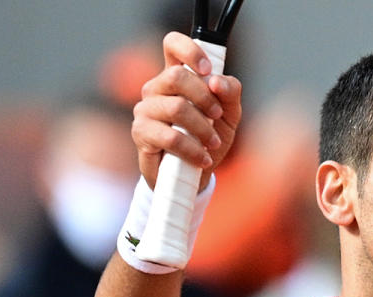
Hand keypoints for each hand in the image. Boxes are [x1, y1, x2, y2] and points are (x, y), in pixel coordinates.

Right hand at [132, 32, 242, 190]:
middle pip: (176, 76)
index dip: (189, 50)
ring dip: (203, 128)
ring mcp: (145, 109)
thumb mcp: (229, 116)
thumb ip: (230, 93)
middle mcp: (157, 88)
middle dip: (205, 98)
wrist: (195, 176)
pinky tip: (203, 159)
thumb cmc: (209, 140)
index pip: (172, 45)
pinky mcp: (141, 133)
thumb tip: (217, 81)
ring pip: (176, 107)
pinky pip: (170, 136)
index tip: (207, 69)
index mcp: (178, 77)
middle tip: (218, 116)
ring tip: (213, 143)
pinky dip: (193, 149)